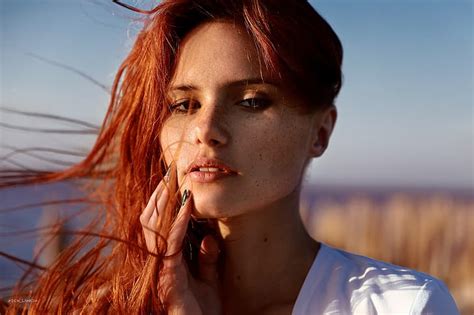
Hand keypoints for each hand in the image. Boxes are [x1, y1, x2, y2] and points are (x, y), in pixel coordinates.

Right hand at [140, 180, 221, 314]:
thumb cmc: (204, 310)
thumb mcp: (210, 279)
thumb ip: (208, 258)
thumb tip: (207, 237)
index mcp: (167, 260)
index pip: (159, 225)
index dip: (164, 202)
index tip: (172, 180)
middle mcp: (159, 262)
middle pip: (151, 221)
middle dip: (160, 196)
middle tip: (170, 172)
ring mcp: (161, 270)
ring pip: (155, 228)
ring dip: (166, 203)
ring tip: (175, 181)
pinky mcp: (168, 278)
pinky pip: (172, 244)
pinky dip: (179, 222)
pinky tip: (187, 205)